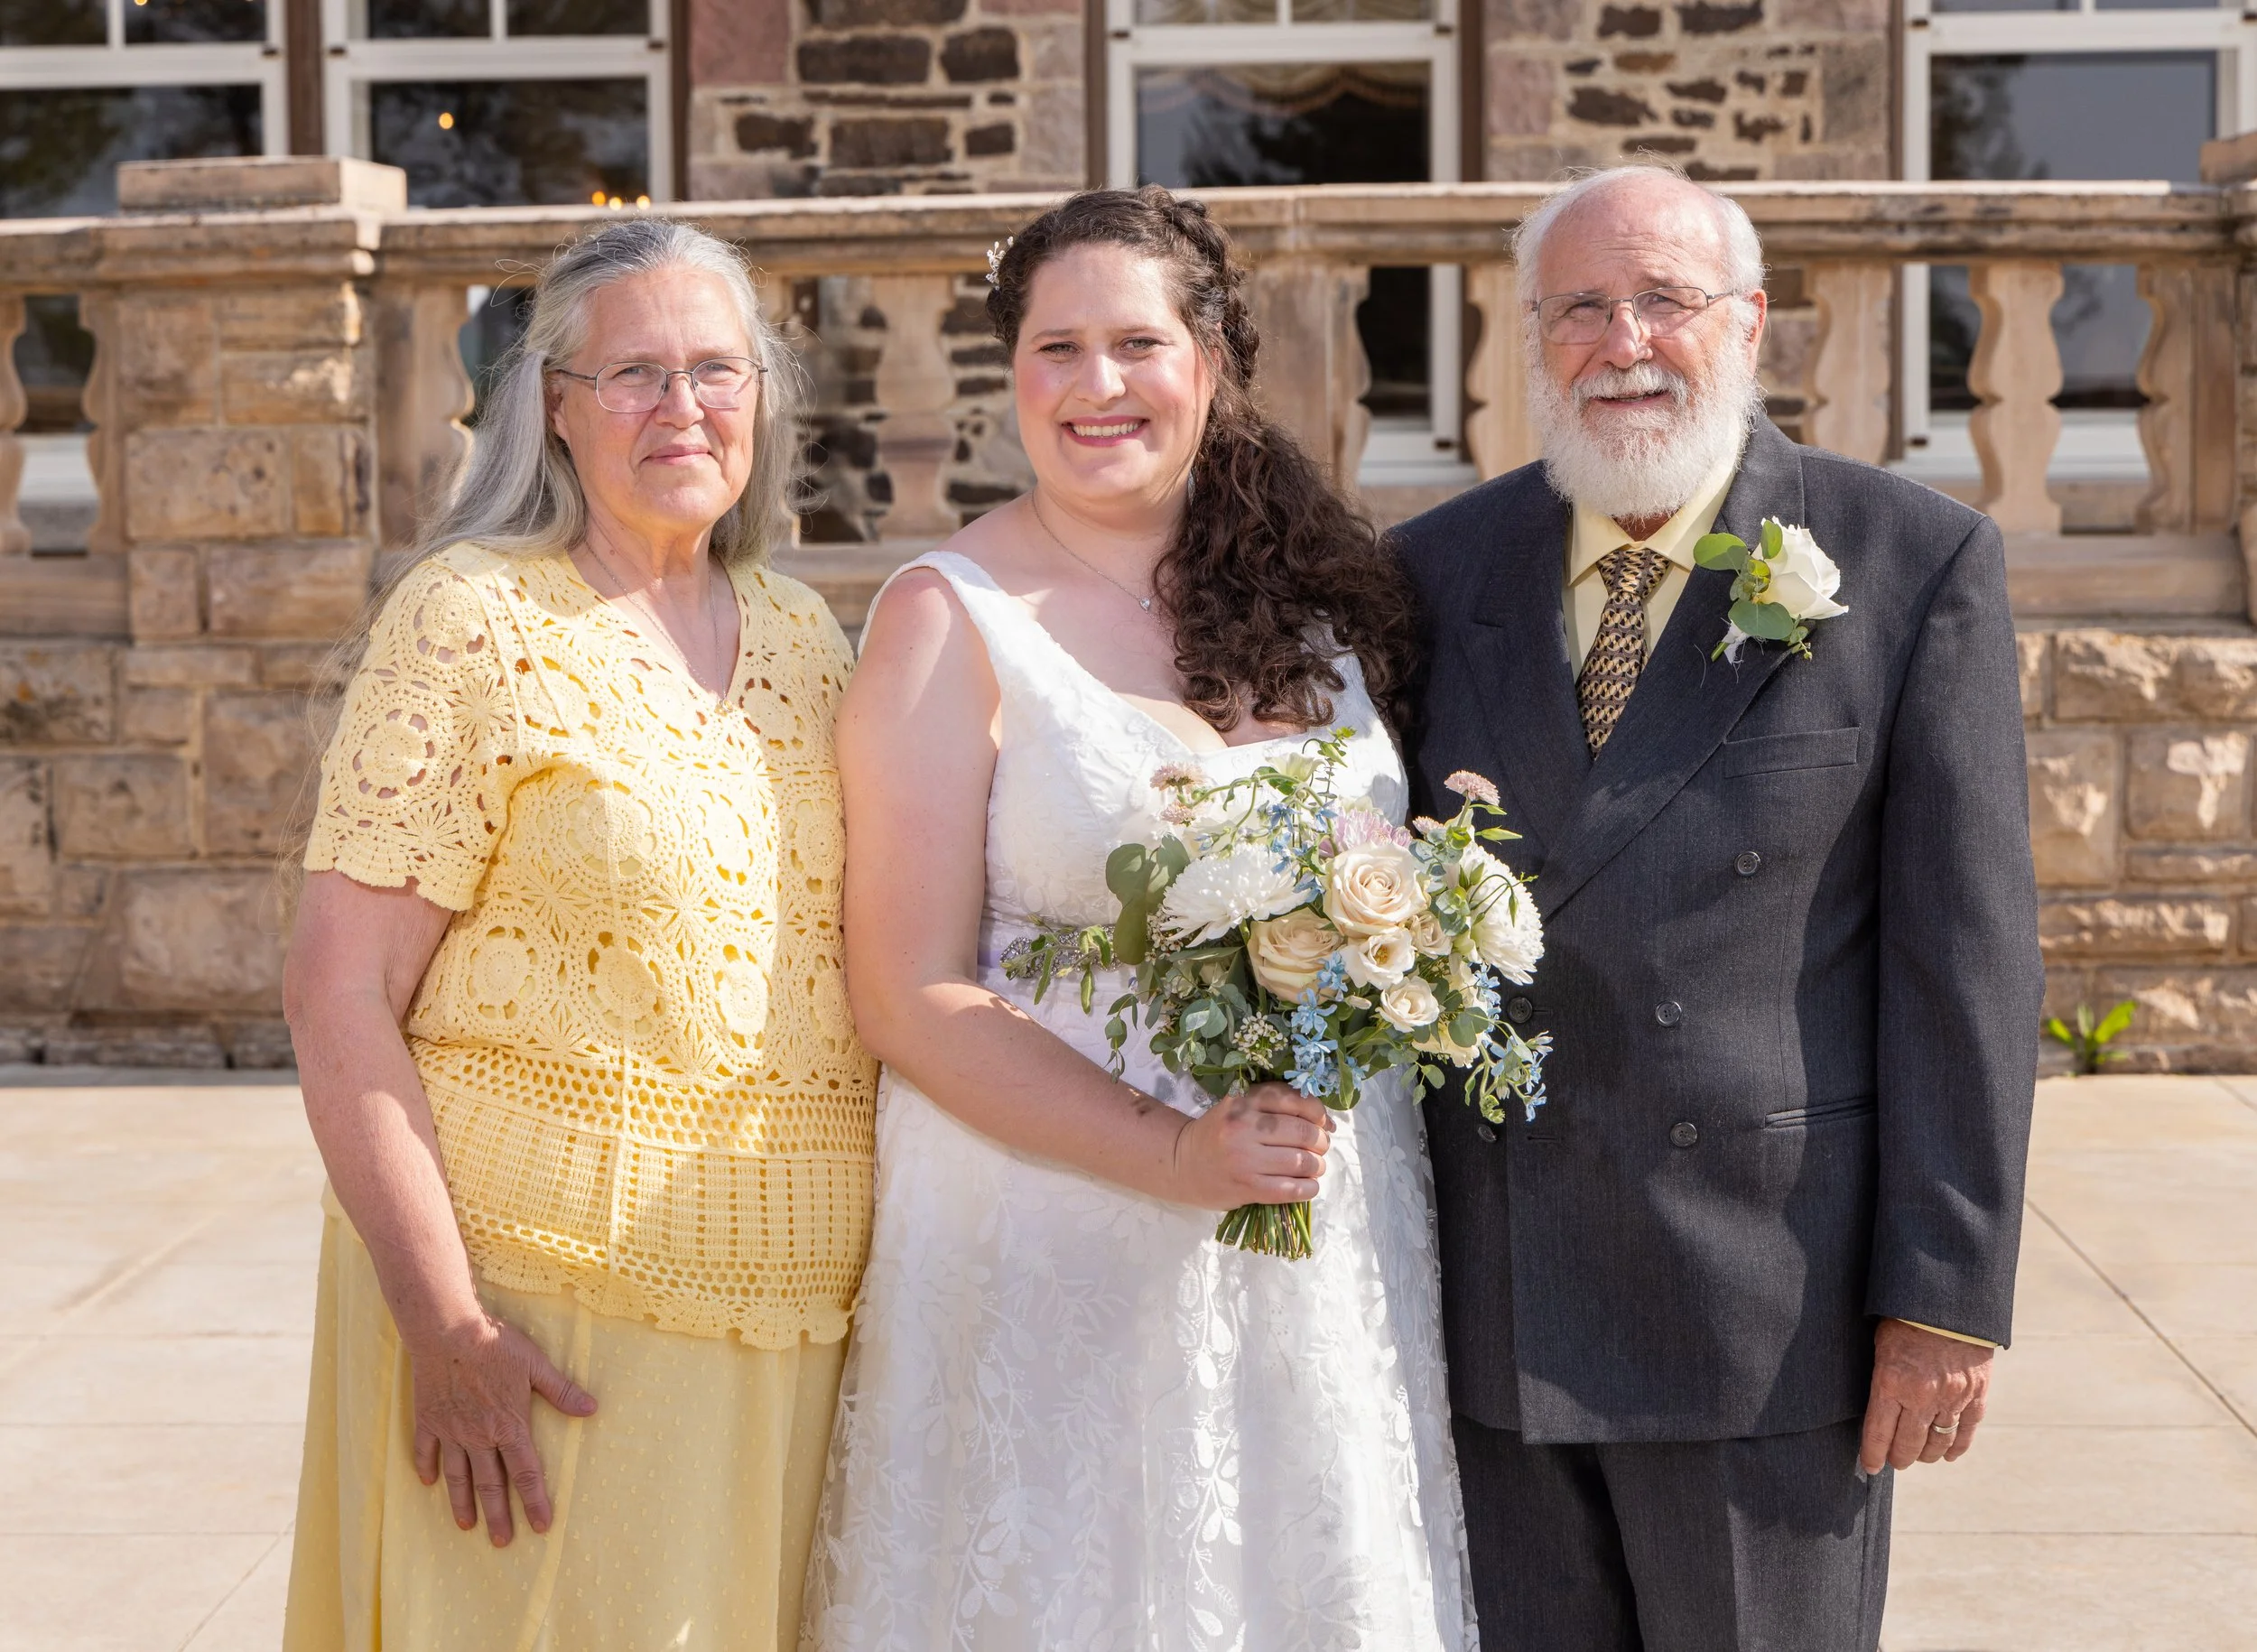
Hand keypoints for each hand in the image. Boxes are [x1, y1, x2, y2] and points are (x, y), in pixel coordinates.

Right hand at [407, 1314, 598, 1544]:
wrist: (447, 1331)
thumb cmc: (496, 1344)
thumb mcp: (536, 1365)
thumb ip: (561, 1391)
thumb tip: (592, 1409)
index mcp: (509, 1425)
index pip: (526, 1472)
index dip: (535, 1500)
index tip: (541, 1526)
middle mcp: (479, 1436)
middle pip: (490, 1484)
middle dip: (498, 1515)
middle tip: (501, 1542)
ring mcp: (451, 1430)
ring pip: (458, 1476)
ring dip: (462, 1503)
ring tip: (466, 1525)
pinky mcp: (428, 1419)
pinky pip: (426, 1450)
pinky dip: (427, 1467)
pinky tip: (429, 1482)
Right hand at [1169, 1080, 1334, 1210]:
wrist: (1180, 1163)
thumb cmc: (1217, 1134)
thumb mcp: (1239, 1108)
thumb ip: (1275, 1107)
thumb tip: (1327, 1122)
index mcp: (1244, 1101)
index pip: (1296, 1100)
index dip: (1319, 1112)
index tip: (1325, 1123)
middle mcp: (1244, 1127)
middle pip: (1303, 1132)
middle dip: (1321, 1141)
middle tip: (1320, 1147)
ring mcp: (1244, 1159)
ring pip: (1301, 1161)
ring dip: (1317, 1165)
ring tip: (1315, 1166)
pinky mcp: (1246, 1187)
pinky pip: (1290, 1189)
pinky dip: (1309, 1188)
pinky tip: (1309, 1186)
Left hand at [1859, 1318, 1992, 1473]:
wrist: (1949, 1302)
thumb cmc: (1905, 1319)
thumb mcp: (1880, 1345)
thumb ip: (1881, 1380)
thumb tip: (1874, 1411)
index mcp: (1891, 1381)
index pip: (1879, 1433)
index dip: (1873, 1455)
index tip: (1870, 1466)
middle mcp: (1922, 1395)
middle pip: (1909, 1444)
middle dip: (1899, 1458)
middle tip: (1895, 1461)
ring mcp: (1952, 1397)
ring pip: (1938, 1442)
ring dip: (1926, 1454)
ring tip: (1918, 1457)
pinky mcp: (1976, 1394)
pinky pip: (1966, 1431)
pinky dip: (1956, 1447)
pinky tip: (1947, 1454)